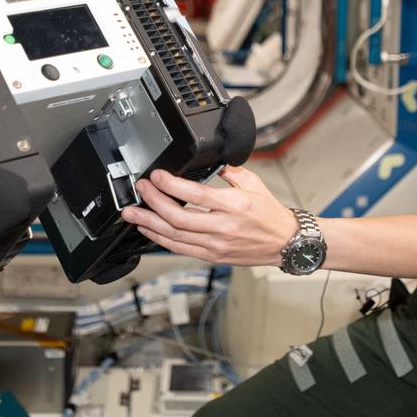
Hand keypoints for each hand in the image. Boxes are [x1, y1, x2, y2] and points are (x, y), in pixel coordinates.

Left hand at [120, 165, 297, 266]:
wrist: (285, 244)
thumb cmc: (269, 214)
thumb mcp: (253, 183)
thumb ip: (229, 170)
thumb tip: (208, 161)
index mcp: (234, 205)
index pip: (196, 194)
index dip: (171, 185)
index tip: (156, 176)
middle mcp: (223, 227)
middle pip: (179, 217)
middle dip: (154, 202)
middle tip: (141, 190)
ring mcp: (216, 244)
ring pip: (174, 236)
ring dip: (149, 223)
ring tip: (131, 212)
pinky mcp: (212, 256)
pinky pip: (180, 249)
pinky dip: (160, 239)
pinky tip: (148, 229)